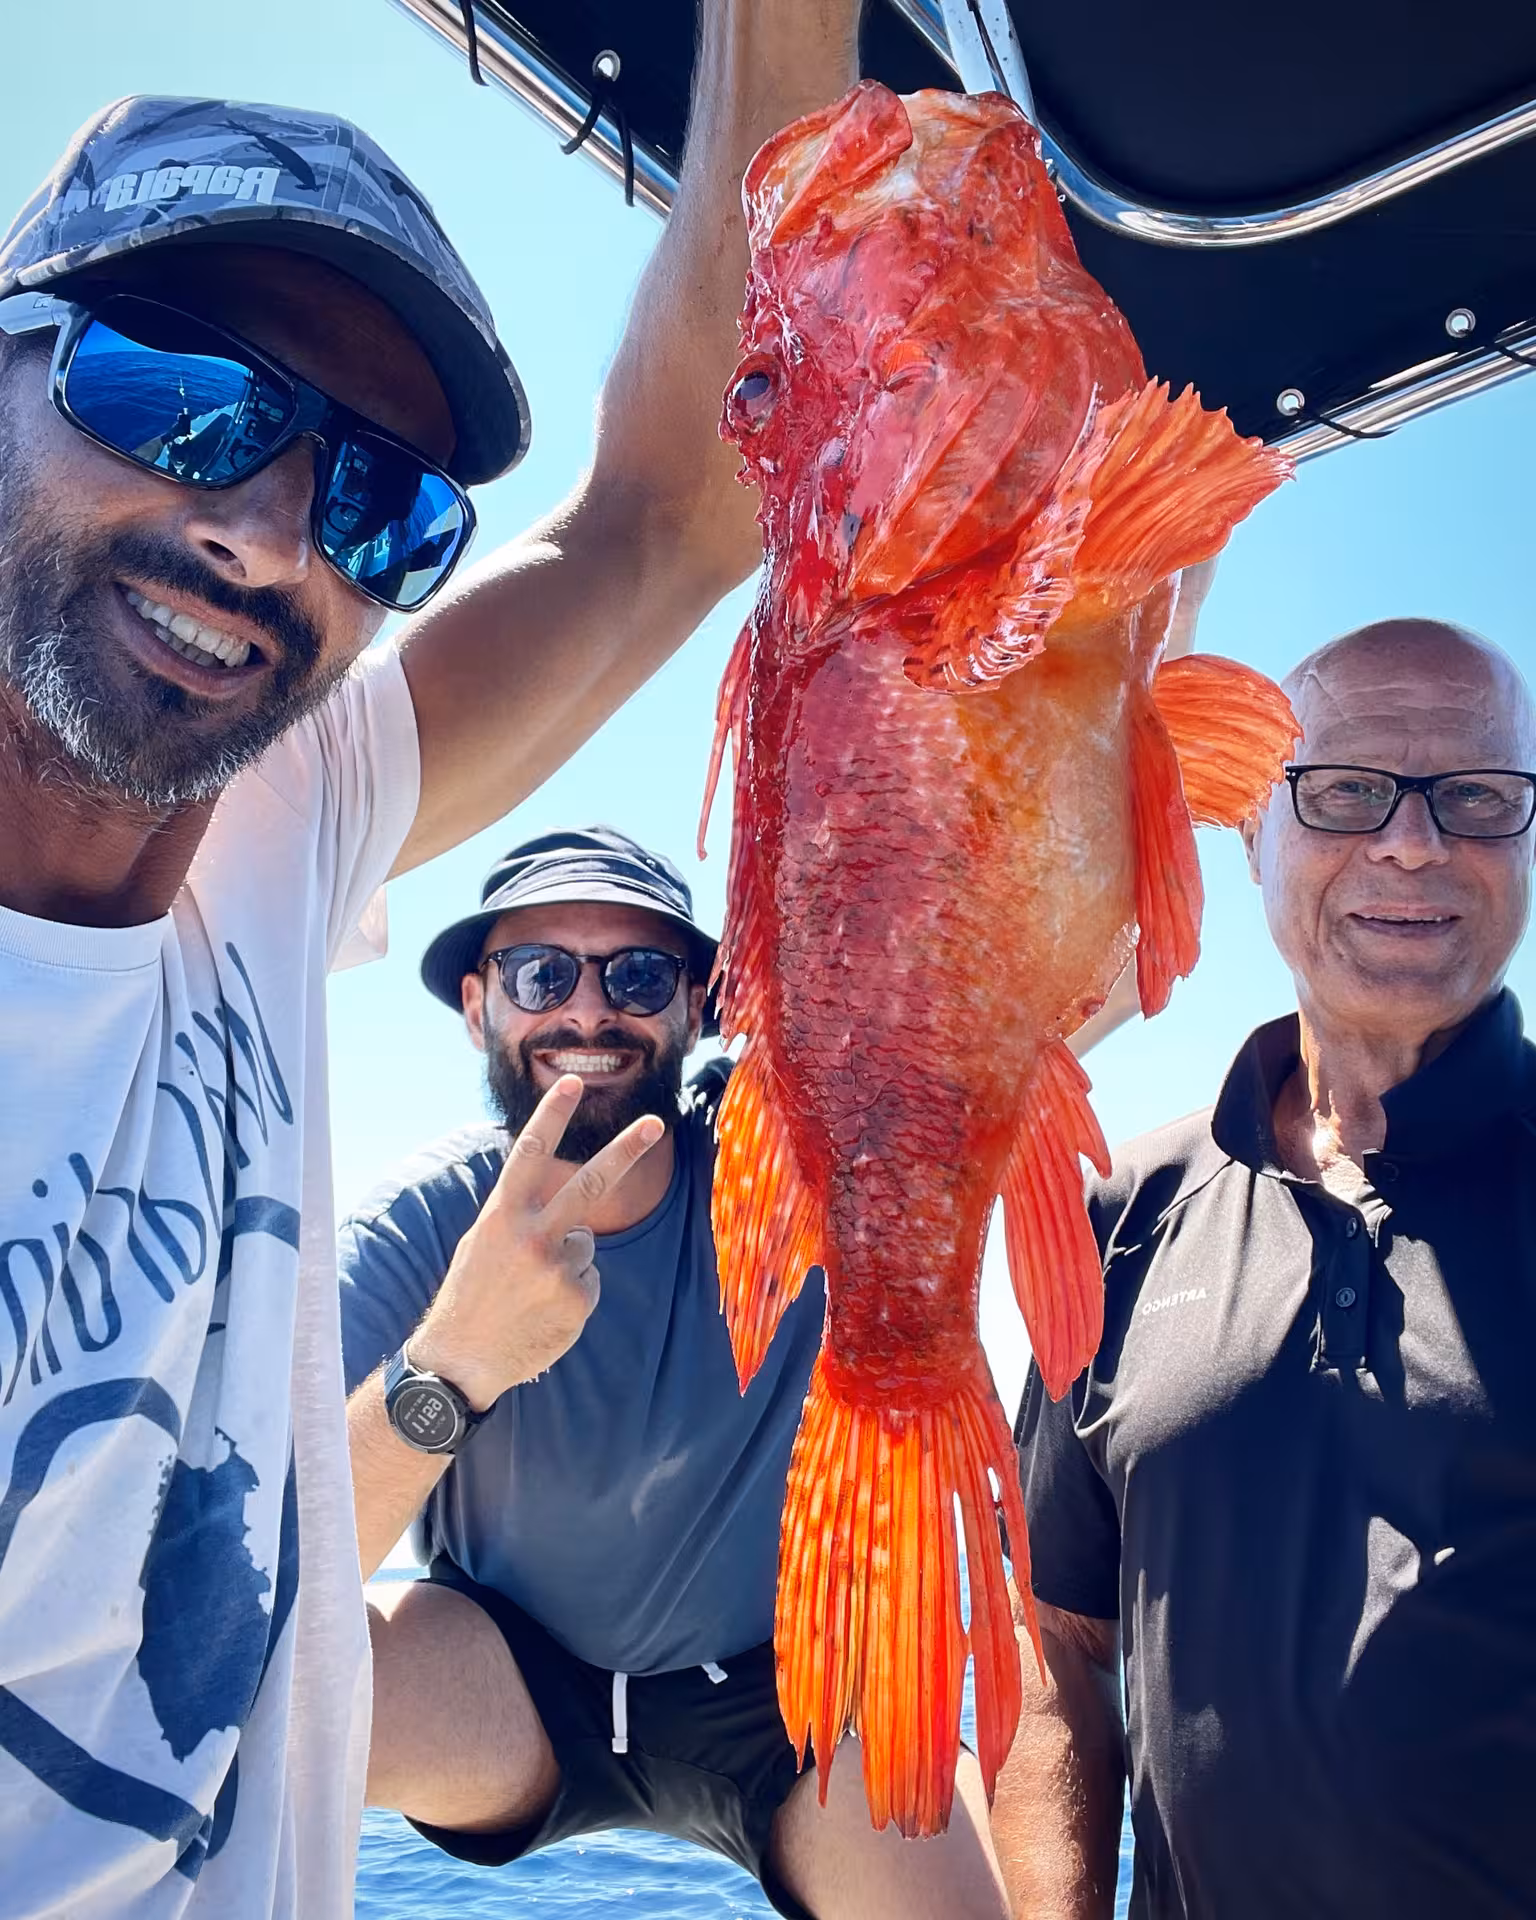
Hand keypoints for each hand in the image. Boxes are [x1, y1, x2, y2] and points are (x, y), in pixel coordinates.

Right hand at [409, 1075, 663, 1410]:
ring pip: (585, 1244)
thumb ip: (521, 1216)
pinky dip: (572, 1292)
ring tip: (531, 1288)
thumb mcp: (483, 1242)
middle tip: (654, 1122)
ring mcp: (556, 1269)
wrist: (461, 1359)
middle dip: (625, 1149)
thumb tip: (576, 1214)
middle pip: (589, 1183)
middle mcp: (531, 1237)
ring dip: (567, 1261)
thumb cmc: (473, 1293)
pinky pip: (589, 1280)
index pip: (530, 1155)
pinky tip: (543, 1310)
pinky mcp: (577, 1299)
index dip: (551, 1116)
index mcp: (502, 1216)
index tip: (571, 1081)